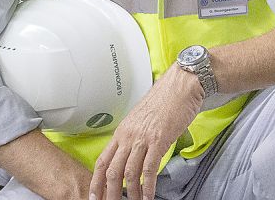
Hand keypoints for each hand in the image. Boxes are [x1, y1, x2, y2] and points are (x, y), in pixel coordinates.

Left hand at [88, 64, 203, 199]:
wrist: (179, 86)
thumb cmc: (164, 101)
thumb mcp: (142, 120)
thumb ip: (135, 137)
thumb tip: (133, 154)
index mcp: (122, 132)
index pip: (103, 160)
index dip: (96, 181)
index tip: (94, 195)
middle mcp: (128, 136)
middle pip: (112, 170)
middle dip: (109, 192)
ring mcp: (142, 139)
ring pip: (129, 172)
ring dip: (131, 193)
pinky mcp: (159, 140)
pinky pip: (149, 168)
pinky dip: (148, 186)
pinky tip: (149, 196)